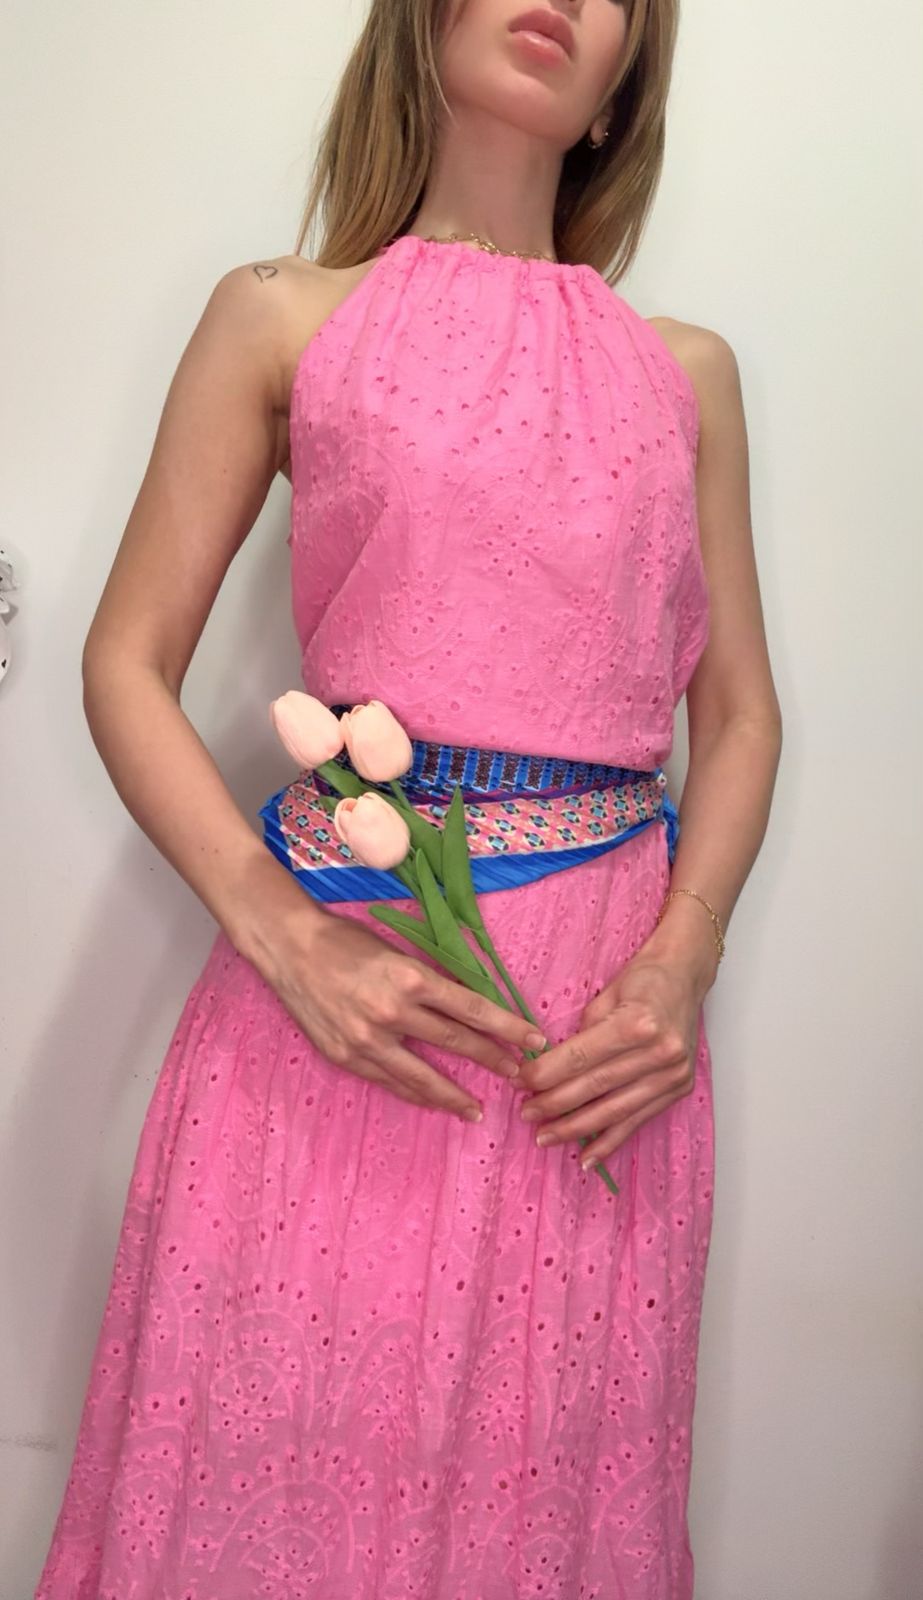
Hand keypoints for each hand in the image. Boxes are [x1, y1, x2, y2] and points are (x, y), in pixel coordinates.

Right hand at [269, 907, 543, 1120]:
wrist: (290, 949)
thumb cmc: (346, 942)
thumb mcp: (399, 952)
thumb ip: (430, 982)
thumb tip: (470, 1008)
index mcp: (411, 977)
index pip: (472, 1009)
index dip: (507, 1027)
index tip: (533, 1040)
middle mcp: (393, 1011)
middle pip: (455, 1043)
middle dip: (492, 1061)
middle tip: (519, 1076)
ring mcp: (367, 1039)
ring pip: (423, 1076)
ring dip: (455, 1095)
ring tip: (478, 1108)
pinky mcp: (346, 1056)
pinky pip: (390, 1082)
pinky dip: (416, 1094)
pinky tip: (434, 1101)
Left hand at [516, 953, 701, 1168]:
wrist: (684, 976)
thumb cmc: (642, 981)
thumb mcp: (605, 997)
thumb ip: (582, 1035)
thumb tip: (548, 1069)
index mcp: (637, 1023)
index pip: (580, 1058)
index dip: (545, 1074)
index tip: (520, 1083)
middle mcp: (658, 1052)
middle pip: (594, 1087)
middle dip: (554, 1104)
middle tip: (526, 1114)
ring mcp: (672, 1074)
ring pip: (614, 1111)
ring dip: (576, 1129)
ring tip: (546, 1138)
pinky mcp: (678, 1089)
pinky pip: (637, 1121)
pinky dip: (610, 1141)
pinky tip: (588, 1157)